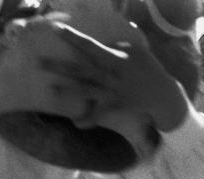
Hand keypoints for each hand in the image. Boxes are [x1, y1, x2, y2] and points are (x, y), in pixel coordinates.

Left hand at [39, 23, 187, 131]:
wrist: (164, 96)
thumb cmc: (151, 70)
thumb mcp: (138, 51)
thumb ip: (119, 46)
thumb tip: (104, 45)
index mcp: (115, 59)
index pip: (90, 46)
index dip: (73, 37)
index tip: (56, 29)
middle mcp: (110, 76)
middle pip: (80, 70)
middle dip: (59, 66)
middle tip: (38, 63)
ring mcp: (112, 92)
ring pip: (86, 90)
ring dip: (68, 90)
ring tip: (52, 88)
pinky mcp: (116, 105)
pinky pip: (100, 114)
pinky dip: (89, 119)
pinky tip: (76, 124)